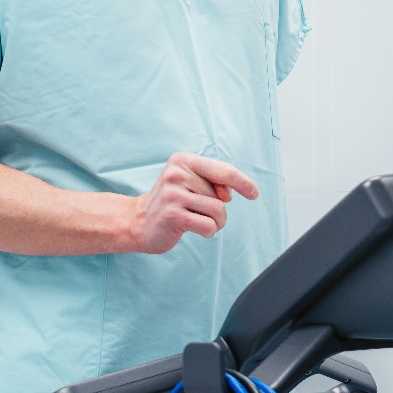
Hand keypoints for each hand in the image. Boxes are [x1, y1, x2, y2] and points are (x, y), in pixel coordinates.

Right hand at [127, 153, 259, 253]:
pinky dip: (208, 231)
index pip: (223, 170)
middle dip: (218, 209)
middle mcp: (177, 174)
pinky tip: (193, 229)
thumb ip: (212, 184)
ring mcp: (173, 194)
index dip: (242, 182)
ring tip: (196, 221)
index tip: (254, 193)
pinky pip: (209, 226)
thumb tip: (230, 195)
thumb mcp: (190, 184)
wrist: (138, 222)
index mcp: (183, 161)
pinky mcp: (172, 215)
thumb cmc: (171, 203)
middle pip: (221, 195)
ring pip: (218, 211)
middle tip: (197, 212)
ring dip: (215, 222)